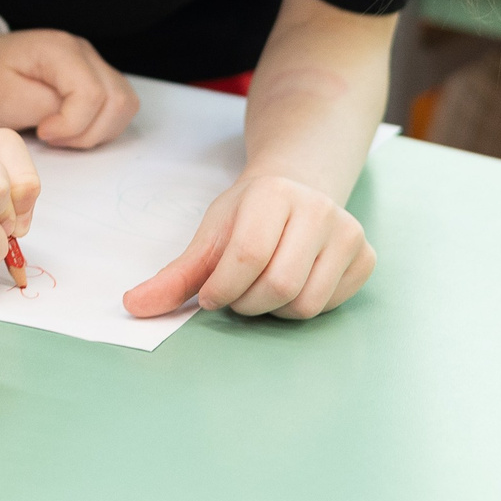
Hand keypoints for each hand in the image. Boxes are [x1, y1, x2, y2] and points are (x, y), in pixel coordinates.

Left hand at [0, 26, 139, 147]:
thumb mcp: (5, 98)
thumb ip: (45, 108)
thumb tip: (74, 120)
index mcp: (60, 50)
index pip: (93, 93)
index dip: (72, 124)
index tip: (43, 133)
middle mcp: (84, 52)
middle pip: (118, 100)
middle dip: (87, 132)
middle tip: (51, 136)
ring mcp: (93, 63)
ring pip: (124, 105)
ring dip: (97, 131)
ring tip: (60, 134)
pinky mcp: (95, 78)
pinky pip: (117, 107)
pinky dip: (100, 126)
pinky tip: (70, 129)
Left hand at [123, 173, 373, 320]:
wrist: (297, 190)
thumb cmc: (247, 217)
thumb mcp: (209, 236)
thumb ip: (175, 275)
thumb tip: (133, 307)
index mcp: (273, 193)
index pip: (248, 257)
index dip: (223, 288)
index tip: (211, 294)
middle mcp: (318, 209)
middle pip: (279, 286)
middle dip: (247, 303)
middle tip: (237, 293)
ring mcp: (348, 232)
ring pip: (306, 303)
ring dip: (274, 310)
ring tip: (263, 288)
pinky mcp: (366, 257)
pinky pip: (330, 305)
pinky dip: (303, 307)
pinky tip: (294, 283)